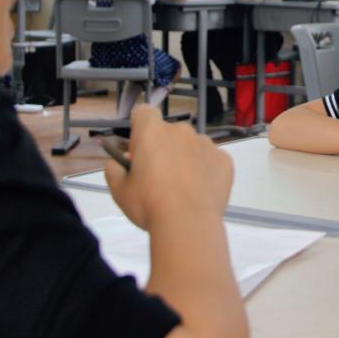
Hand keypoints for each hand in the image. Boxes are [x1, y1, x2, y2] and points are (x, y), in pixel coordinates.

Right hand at [105, 106, 233, 230]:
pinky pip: (210, 160)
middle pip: (169, 132)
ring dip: (185, 159)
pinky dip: (205, 171)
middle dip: (163, 148)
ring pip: (191, 146)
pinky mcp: (224, 160)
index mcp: (153, 132)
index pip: (143, 113)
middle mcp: (181, 131)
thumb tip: (119, 162)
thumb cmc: (149, 205)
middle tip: (159, 178)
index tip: (139, 153)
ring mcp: (206, 144)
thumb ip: (114, 169)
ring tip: (183, 189)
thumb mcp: (119, 190)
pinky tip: (200, 192)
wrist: (188, 225)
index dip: (139, 130)